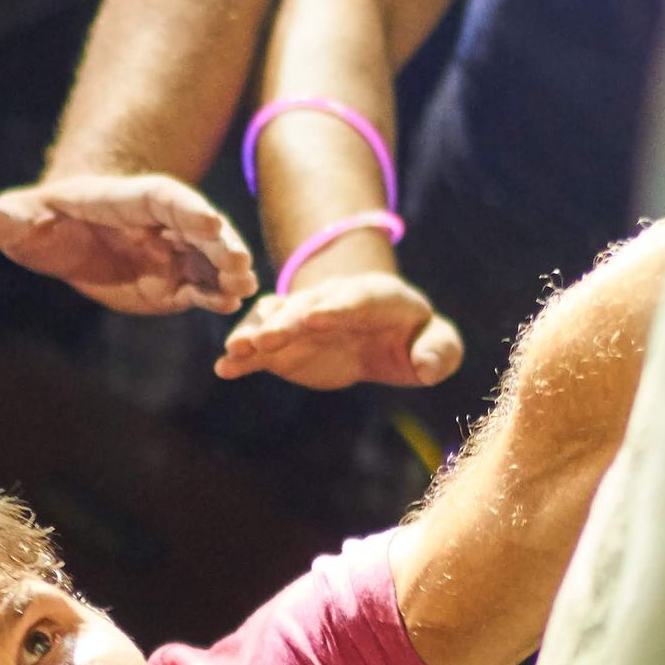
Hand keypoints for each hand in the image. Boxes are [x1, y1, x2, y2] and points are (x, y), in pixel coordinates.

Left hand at [0, 173, 256, 315]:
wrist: (57, 243)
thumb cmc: (36, 224)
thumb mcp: (16, 223)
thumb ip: (1, 221)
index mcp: (122, 200)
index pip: (160, 196)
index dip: (185, 207)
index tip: (208, 221)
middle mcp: (154, 223)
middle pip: (196, 226)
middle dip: (219, 242)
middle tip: (239, 264)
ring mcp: (167, 251)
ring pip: (204, 257)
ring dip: (226, 270)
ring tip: (244, 289)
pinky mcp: (170, 281)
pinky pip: (197, 286)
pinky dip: (214, 295)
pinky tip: (230, 307)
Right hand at [216, 270, 462, 390]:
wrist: (381, 337)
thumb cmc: (415, 340)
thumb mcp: (438, 344)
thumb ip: (440, 351)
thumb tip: (424, 365)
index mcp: (376, 296)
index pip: (355, 298)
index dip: (336, 307)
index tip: (316, 318)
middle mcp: (333, 301)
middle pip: (307, 307)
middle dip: (286, 320)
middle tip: (266, 337)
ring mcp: (304, 319)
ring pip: (277, 319)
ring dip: (256, 332)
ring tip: (236, 350)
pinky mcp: (286, 343)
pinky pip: (261, 346)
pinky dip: (243, 355)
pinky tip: (224, 369)